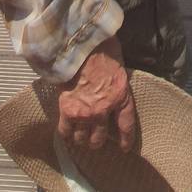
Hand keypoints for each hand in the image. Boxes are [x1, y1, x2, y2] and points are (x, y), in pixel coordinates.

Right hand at [57, 36, 135, 153]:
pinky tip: (67, 133)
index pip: (126, 126)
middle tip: (95, 139)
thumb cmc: (102, 48)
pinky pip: (65, 131)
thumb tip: (113, 86)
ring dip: (81, 139)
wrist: (79, 44)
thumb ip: (116, 83)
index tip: (124, 148)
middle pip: (99, 138)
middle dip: (97, 141)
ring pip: (82, 139)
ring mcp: (84, 112)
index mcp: (120, 97)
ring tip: (80, 137)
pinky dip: (66, 134)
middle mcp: (103, 110)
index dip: (126, 140)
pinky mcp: (67, 109)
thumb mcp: (118, 66)